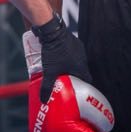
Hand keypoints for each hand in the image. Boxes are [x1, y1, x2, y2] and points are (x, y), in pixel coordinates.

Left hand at [23, 17, 113, 131]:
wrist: (51, 30)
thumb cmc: (53, 52)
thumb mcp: (49, 72)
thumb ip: (47, 87)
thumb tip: (43, 101)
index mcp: (81, 68)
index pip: (87, 81)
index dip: (83, 88)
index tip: (77, 92)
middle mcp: (82, 58)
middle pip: (81, 71)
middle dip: (74, 78)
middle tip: (65, 84)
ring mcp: (78, 49)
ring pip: (76, 61)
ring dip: (69, 67)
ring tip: (59, 72)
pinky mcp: (72, 41)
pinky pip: (71, 52)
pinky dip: (66, 57)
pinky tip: (57, 59)